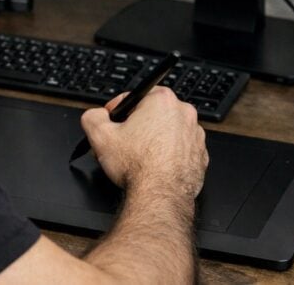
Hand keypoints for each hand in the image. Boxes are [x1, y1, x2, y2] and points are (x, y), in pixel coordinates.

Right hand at [80, 86, 207, 197]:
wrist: (159, 196)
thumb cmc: (137, 167)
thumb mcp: (99, 135)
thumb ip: (93, 116)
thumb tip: (96, 115)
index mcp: (162, 100)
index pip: (134, 97)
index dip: (118, 111)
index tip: (113, 123)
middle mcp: (184, 114)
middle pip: (152, 114)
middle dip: (137, 126)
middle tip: (124, 142)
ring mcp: (195, 135)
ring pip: (167, 132)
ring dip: (154, 140)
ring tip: (139, 157)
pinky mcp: (201, 156)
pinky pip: (180, 150)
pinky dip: (168, 156)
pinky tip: (154, 166)